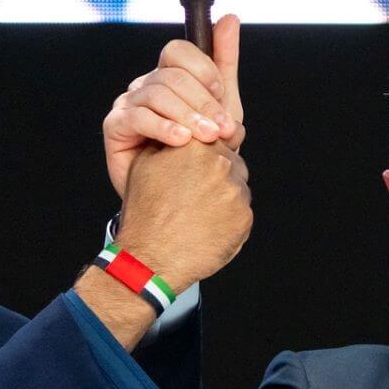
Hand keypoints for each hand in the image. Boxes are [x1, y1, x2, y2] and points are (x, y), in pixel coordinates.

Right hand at [103, 13, 244, 199]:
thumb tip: (229, 19)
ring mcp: (128, 103)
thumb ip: (225, 63)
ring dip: (187, 116)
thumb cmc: (198, 153)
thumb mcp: (222, 107)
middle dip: (202, 101)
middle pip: (171, 75)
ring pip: (157, 94)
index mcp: (170, 76)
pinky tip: (180, 141)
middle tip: (221, 128)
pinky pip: (138, 117)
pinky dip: (163, 127)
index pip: (179, 52)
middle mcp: (147, 85)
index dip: (202, 69)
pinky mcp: (115, 126)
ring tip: (205, 139)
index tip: (221, 93)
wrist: (179, 197)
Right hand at [115, 139, 251, 292]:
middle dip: (219, 175)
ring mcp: (235, 191)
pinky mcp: (244, 218)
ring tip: (200, 213)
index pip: (218, 137)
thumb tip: (183, 132)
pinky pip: (242, 213)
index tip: (202, 166)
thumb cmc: (145, 213)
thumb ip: (168, 141)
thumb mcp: (144, 165)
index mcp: (196, 145)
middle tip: (198, 195)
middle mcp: (220, 164)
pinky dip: (230, 219)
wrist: (151, 256)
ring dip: (225, 197)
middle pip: (233, 162)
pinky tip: (208, 227)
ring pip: (238, 188)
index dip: (210, 152)